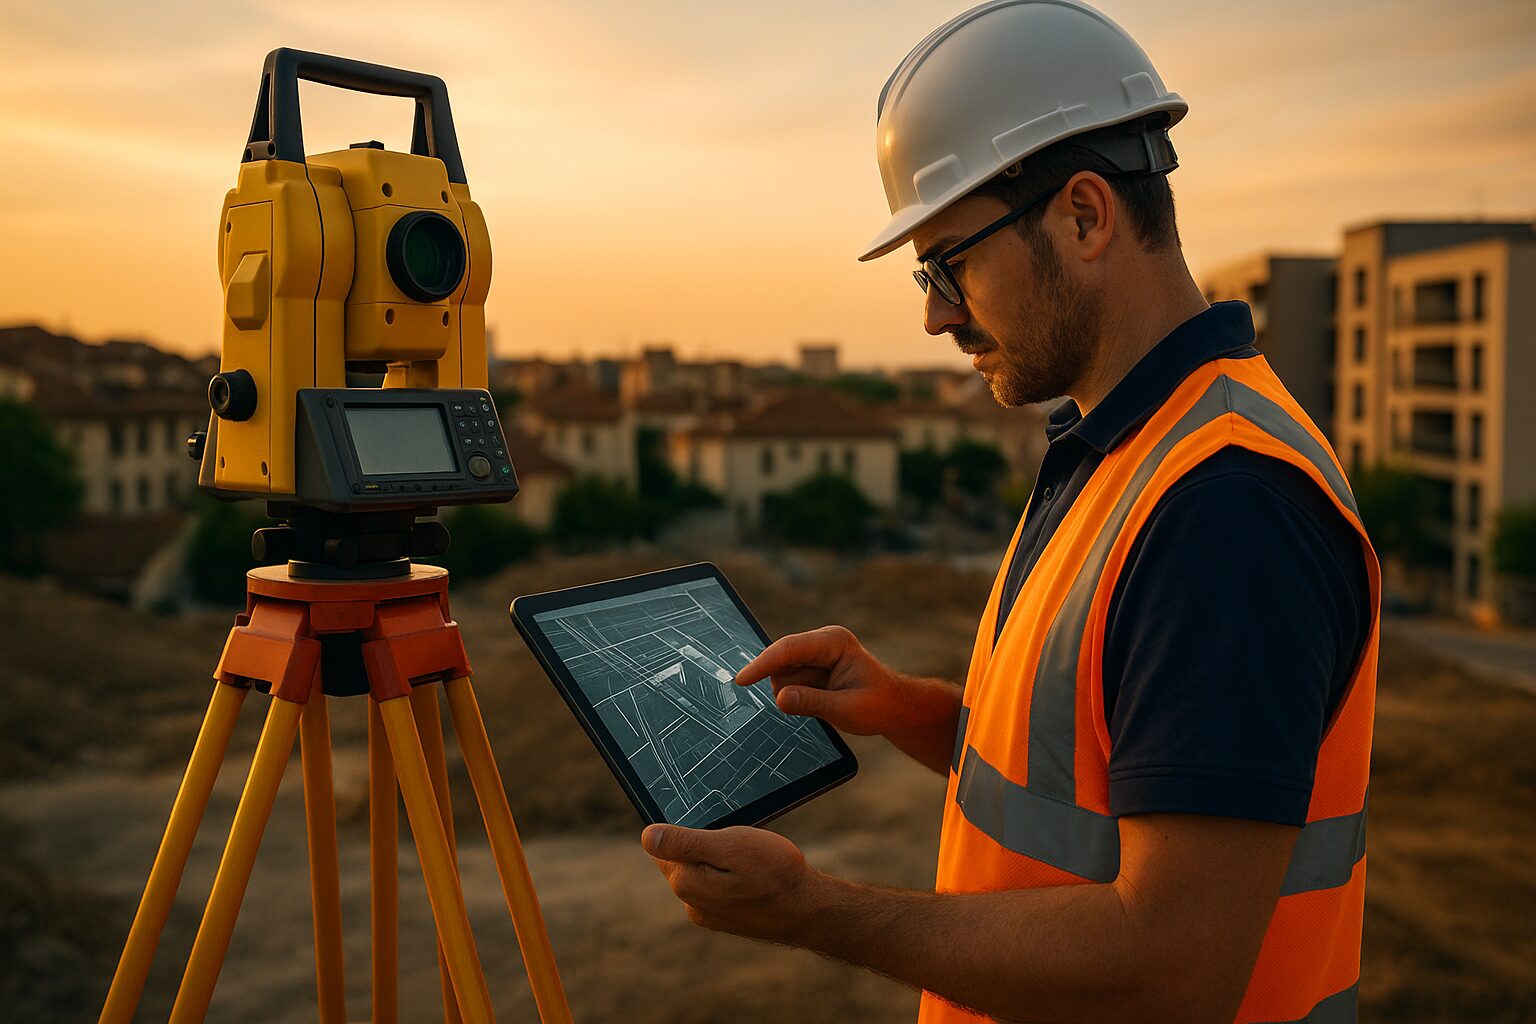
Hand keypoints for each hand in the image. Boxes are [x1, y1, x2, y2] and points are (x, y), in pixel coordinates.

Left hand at [640, 824, 821, 943]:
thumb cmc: (774, 873)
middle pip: (683, 859)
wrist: (808, 910)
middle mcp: (691, 902)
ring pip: (702, 873)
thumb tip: (646, 836)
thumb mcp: (729, 845)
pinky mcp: (725, 919)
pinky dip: (729, 877)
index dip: (688, 829)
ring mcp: (708, 914)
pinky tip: (752, 875)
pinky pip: (716, 888)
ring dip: (718, 861)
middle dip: (704, 844)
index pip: (665, 845)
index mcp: (685, 881)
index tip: (717, 828)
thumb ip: (685, 842)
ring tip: (749, 860)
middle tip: (738, 842)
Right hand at [735, 625, 908, 737]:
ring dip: (794, 695)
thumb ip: (812, 703)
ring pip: (781, 676)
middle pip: (781, 663)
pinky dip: (796, 698)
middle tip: (822, 704)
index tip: (742, 680)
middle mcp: (821, 643)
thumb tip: (779, 698)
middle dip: (789, 687)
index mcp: (834, 642)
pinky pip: (787, 685)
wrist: (895, 709)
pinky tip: (821, 702)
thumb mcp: (847, 709)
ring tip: (828, 703)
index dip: (763, 664)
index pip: (789, 649)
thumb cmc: (879, 705)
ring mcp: (813, 656)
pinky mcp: (809, 670)